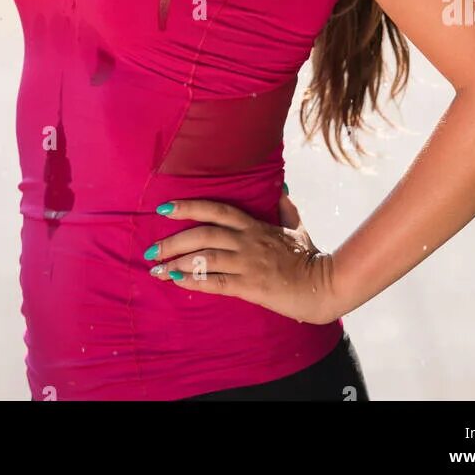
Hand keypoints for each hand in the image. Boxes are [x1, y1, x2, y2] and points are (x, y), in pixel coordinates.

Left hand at [146, 190, 342, 324]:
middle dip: (173, 241)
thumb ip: (285, 208)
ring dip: (177, 263)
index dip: (189, 207)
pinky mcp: (251, 286)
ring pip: (205, 258)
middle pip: (203, 234)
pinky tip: (176, 282)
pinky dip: (194, 281)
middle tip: (150, 249)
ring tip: (156, 269)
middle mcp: (247, 241)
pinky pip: (216, 282)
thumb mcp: (297, 227)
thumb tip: (282, 188)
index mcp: (255, 226)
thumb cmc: (310, 257)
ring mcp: (248, 263)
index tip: (164, 209)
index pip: (216, 210)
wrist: (324, 284)